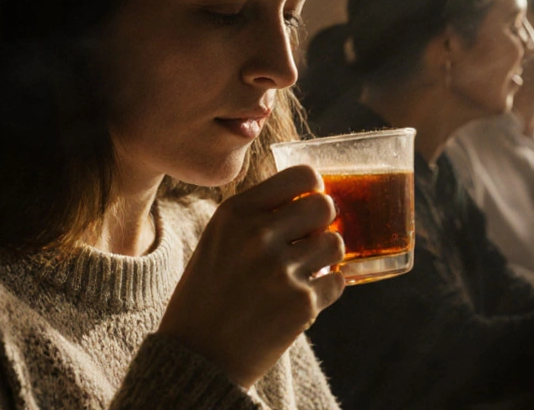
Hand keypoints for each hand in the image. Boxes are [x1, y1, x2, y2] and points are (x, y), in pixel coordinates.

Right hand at [158, 164, 345, 388]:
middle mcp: (258, 236)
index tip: (309, 203)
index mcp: (235, 213)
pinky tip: (301, 298)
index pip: (302, 176)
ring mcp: (281, 270)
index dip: (314, 188)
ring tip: (304, 271)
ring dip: (326, 257)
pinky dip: (325, 290)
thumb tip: (314, 195)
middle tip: (308, 241)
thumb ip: (259, 215)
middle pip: (325, 206)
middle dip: (322, 223)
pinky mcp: (301, 303)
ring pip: (335, 243)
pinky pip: (337, 281)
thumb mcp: (219, 240)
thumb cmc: (209, 295)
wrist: (196, 358)